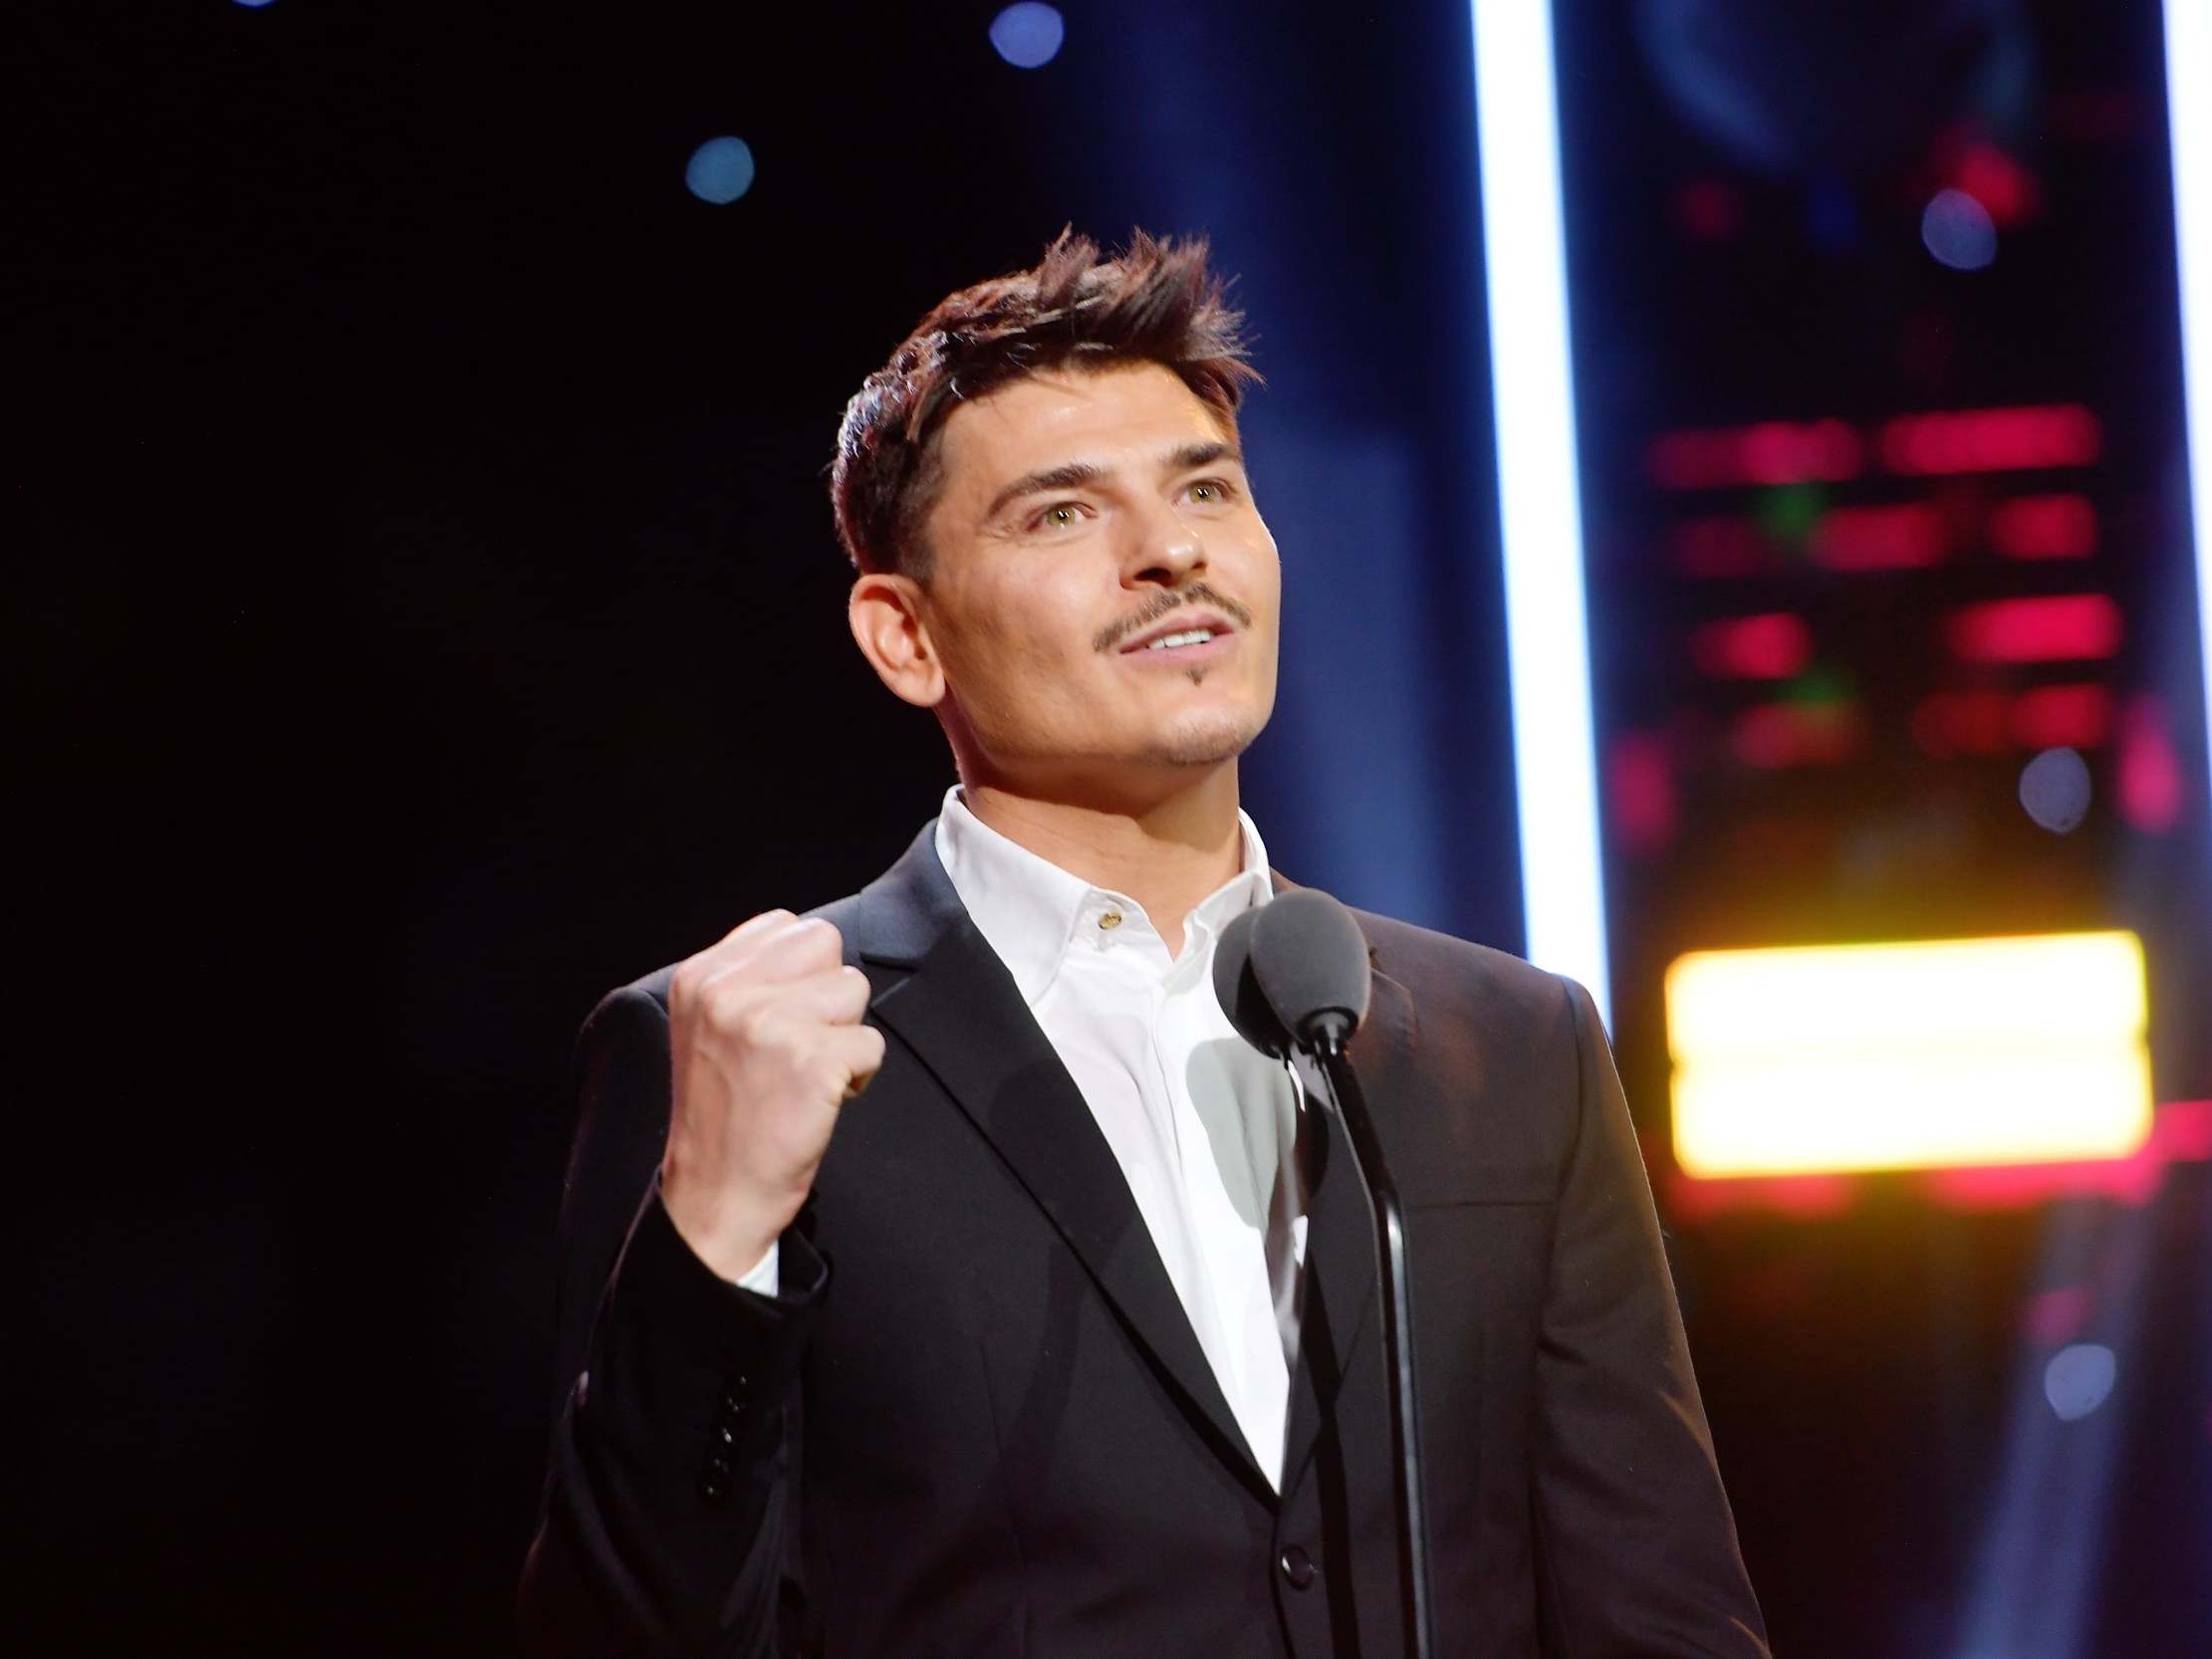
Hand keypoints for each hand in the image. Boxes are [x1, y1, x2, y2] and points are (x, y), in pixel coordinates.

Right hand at [659, 912, 883, 1281]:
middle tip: (801, 1045)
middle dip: (827, 994)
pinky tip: (821, 1102)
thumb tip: (810, 944)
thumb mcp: (707, 1027)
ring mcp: (769, 1022)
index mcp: (700, 977)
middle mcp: (729, 991)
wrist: (713, 1195)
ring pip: (854, 989)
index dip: (801, 973)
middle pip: (825, 943)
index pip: (785, 924)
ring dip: (844, 1035)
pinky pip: (871, 1045)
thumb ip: (746, 979)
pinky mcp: (810, 1059)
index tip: (783, 1019)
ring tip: (806, 1075)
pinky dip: (858, 1077)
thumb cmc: (722, 1114)